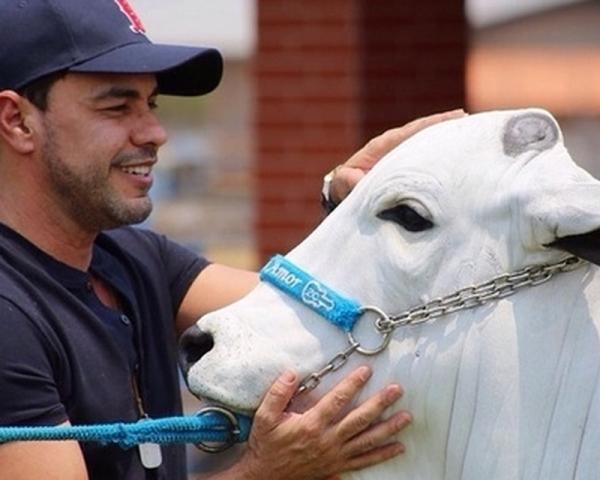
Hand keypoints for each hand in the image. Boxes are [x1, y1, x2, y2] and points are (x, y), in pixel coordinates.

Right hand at [231, 366, 410, 479]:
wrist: (265, 476)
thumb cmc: (266, 445)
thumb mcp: (265, 417)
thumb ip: (278, 393)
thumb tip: (291, 373)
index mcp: (311, 424)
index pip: (338, 400)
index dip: (353, 384)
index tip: (367, 371)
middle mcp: (327, 440)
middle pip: (360, 419)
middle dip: (380, 403)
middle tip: (396, 390)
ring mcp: (335, 455)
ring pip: (367, 440)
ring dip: (388, 428)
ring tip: (406, 416)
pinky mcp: (338, 466)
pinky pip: (364, 461)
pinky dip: (383, 454)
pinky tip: (398, 447)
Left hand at [329, 109, 465, 203]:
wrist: (344, 190)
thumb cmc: (345, 185)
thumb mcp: (343, 182)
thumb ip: (348, 181)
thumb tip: (356, 181)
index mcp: (382, 146)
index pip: (412, 131)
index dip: (433, 124)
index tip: (456, 117)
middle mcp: (395, 146)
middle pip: (425, 132)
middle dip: (447, 126)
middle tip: (473, 121)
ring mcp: (402, 154)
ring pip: (427, 143)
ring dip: (447, 138)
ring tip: (472, 134)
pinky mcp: (406, 164)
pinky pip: (426, 156)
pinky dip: (441, 153)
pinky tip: (460, 155)